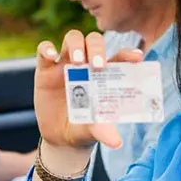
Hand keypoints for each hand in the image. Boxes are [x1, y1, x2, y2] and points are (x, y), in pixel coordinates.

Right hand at [35, 31, 142, 148]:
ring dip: (76, 45)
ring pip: (72, 38)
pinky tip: (50, 55)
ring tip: (77, 62)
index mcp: (105, 74)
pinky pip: (44, 50)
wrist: (60, 138)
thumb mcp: (94, 130)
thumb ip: (104, 131)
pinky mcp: (46, 69)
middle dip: (97, 48)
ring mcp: (66, 64)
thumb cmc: (85, 127)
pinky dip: (46, 48)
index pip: (119, 57)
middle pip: (94, 41)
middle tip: (98, 65)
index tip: (137, 57)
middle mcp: (87, 64)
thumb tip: (116, 142)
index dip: (128, 54)